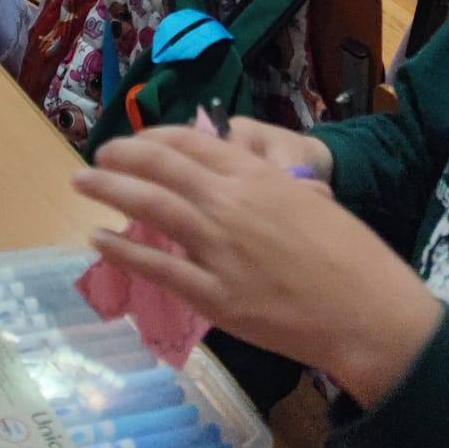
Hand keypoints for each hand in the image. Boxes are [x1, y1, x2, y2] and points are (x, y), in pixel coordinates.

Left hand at [72, 128, 436, 407]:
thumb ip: (264, 185)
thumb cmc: (348, 252)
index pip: (192, 143)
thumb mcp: (305, 198)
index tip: (136, 140)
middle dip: (123, 156)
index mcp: (256, 175)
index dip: (155, 138)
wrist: (366, 309)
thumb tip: (233, 175)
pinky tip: (98, 240)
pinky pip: (159, 269)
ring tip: (82, 182)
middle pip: (162, 168)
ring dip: (110, 191)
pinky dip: (123, 252)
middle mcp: (230, 204)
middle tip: (98, 154)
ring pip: (151, 208)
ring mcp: (218, 250)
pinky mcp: (215, 296)